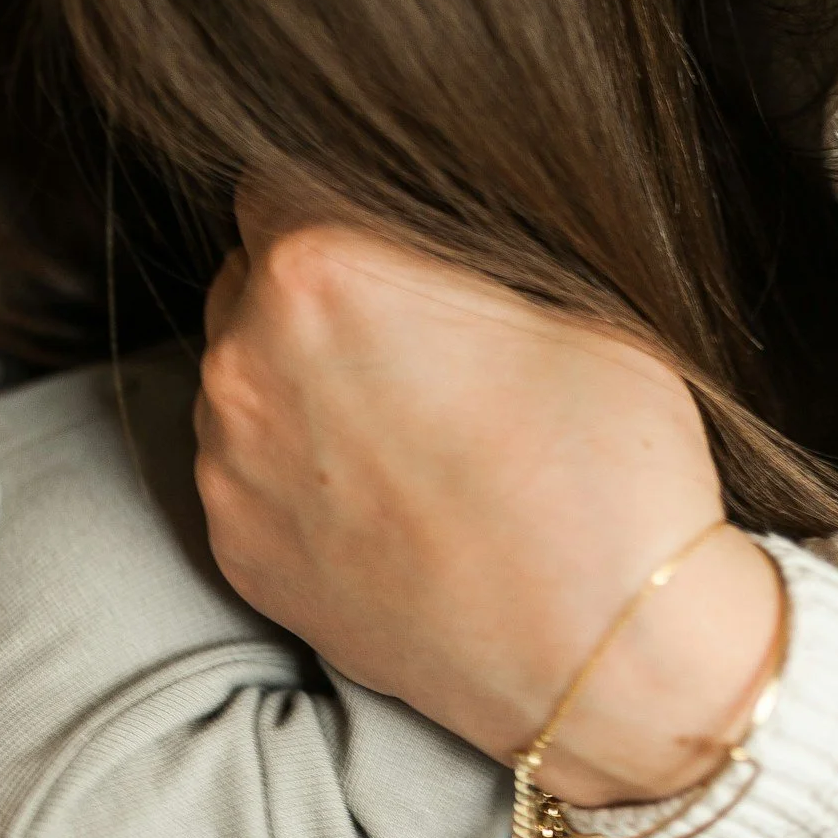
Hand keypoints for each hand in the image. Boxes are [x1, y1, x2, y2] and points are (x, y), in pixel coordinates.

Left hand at [194, 196, 784, 805]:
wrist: (607, 658)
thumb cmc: (607, 470)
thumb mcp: (565, 297)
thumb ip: (453, 245)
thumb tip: (414, 227)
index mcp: (319, 267)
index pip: (281, 178)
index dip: (342, 200)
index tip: (391, 239)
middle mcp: (243, 359)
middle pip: (254, 279)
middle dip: (319, 293)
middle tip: (416, 341)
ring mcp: (229, 465)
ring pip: (246, 379)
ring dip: (302, 384)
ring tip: (411, 433)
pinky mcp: (237, 551)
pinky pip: (249, 473)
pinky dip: (299, 473)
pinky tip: (389, 500)